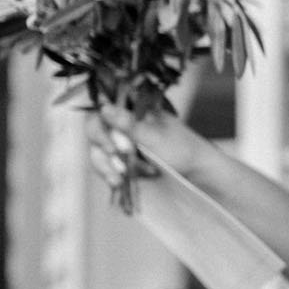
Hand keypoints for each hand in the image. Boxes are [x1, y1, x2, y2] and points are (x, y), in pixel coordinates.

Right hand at [86, 103, 212, 189]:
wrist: (193, 172)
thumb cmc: (180, 148)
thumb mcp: (155, 137)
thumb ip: (130, 125)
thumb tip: (104, 107)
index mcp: (132, 107)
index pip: (103, 105)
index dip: (101, 122)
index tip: (112, 139)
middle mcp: (122, 121)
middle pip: (94, 128)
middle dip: (104, 144)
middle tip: (121, 154)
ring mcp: (118, 141)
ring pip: (96, 149)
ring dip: (107, 164)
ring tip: (121, 177)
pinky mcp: (118, 160)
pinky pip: (104, 165)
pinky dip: (109, 174)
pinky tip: (118, 182)